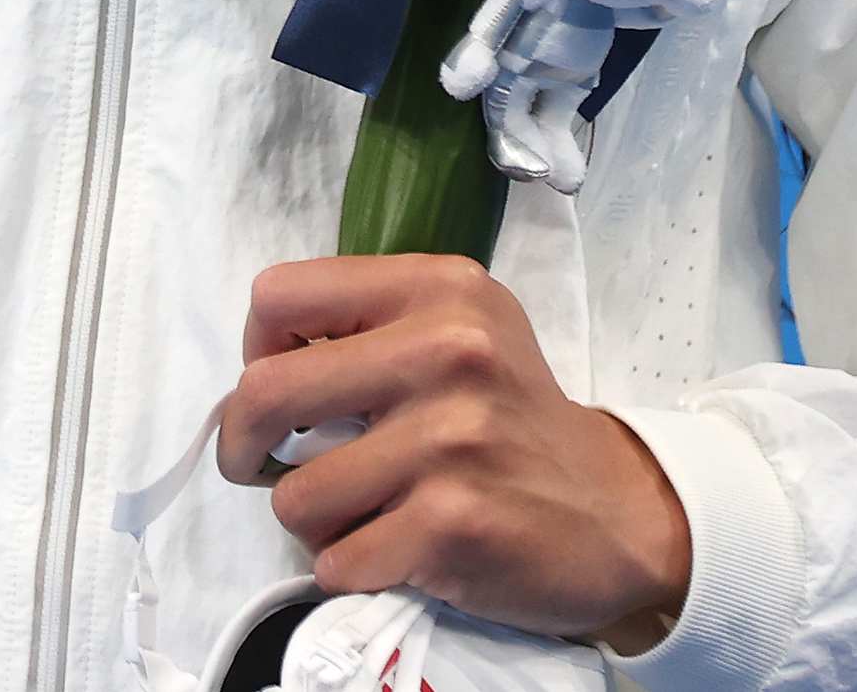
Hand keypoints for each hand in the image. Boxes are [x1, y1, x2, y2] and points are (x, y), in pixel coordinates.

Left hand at [221, 257, 690, 650]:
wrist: (614, 510)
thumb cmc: (514, 420)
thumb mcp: (463, 329)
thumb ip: (372, 324)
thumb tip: (259, 365)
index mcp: (438, 290)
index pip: (280, 295)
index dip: (255, 349)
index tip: (276, 385)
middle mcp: (447, 352)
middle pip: (265, 393)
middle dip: (242, 443)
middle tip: (257, 463)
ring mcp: (449, 441)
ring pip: (294, 497)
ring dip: (314, 520)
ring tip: (364, 510)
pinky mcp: (451, 525)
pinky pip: (337, 560)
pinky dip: (352, 566)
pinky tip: (396, 549)